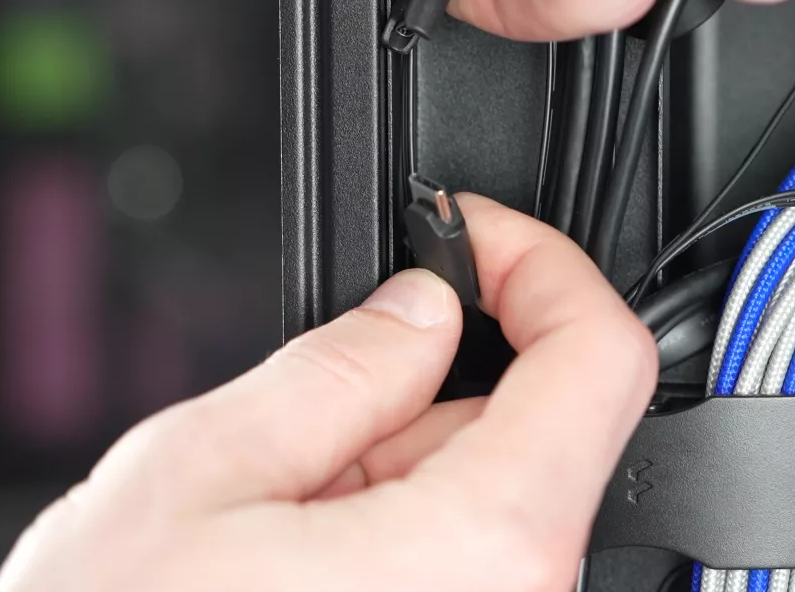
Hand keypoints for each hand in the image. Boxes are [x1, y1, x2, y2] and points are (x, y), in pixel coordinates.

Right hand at [0, 195, 657, 590]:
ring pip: (487, 512)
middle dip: (428, 400)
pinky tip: (294, 577)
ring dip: (395, 482)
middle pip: (534, 439)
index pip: (599, 360)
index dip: (539, 266)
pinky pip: (462, 580)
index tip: (470, 238)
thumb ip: (338, 370)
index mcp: (482, 553)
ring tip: (273, 530)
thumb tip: (421, 308)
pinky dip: (395, 549)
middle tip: (308, 428)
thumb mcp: (196, 478)